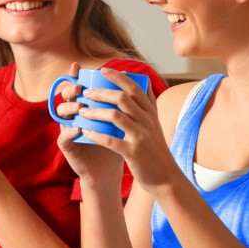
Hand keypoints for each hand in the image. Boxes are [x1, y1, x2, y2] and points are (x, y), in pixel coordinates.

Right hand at [55, 63, 124, 182]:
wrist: (109, 170)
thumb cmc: (117, 142)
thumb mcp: (124, 120)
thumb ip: (128, 102)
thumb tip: (143, 79)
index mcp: (86, 106)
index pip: (78, 87)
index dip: (75, 76)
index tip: (78, 66)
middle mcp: (74, 115)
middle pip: (66, 97)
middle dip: (70, 89)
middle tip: (79, 87)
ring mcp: (68, 129)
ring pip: (61, 113)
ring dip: (69, 108)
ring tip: (80, 107)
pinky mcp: (67, 146)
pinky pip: (64, 136)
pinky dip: (70, 131)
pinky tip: (79, 128)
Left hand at [71, 67, 175, 190]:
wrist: (166, 177)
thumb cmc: (155, 149)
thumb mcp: (156, 124)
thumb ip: (149, 104)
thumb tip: (145, 81)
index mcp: (151, 113)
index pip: (135, 87)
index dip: (118, 76)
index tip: (103, 70)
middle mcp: (147, 121)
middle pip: (122, 98)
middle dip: (101, 92)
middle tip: (86, 93)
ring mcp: (141, 136)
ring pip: (115, 116)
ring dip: (95, 111)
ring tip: (82, 111)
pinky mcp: (133, 152)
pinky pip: (110, 140)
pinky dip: (96, 134)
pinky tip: (85, 131)